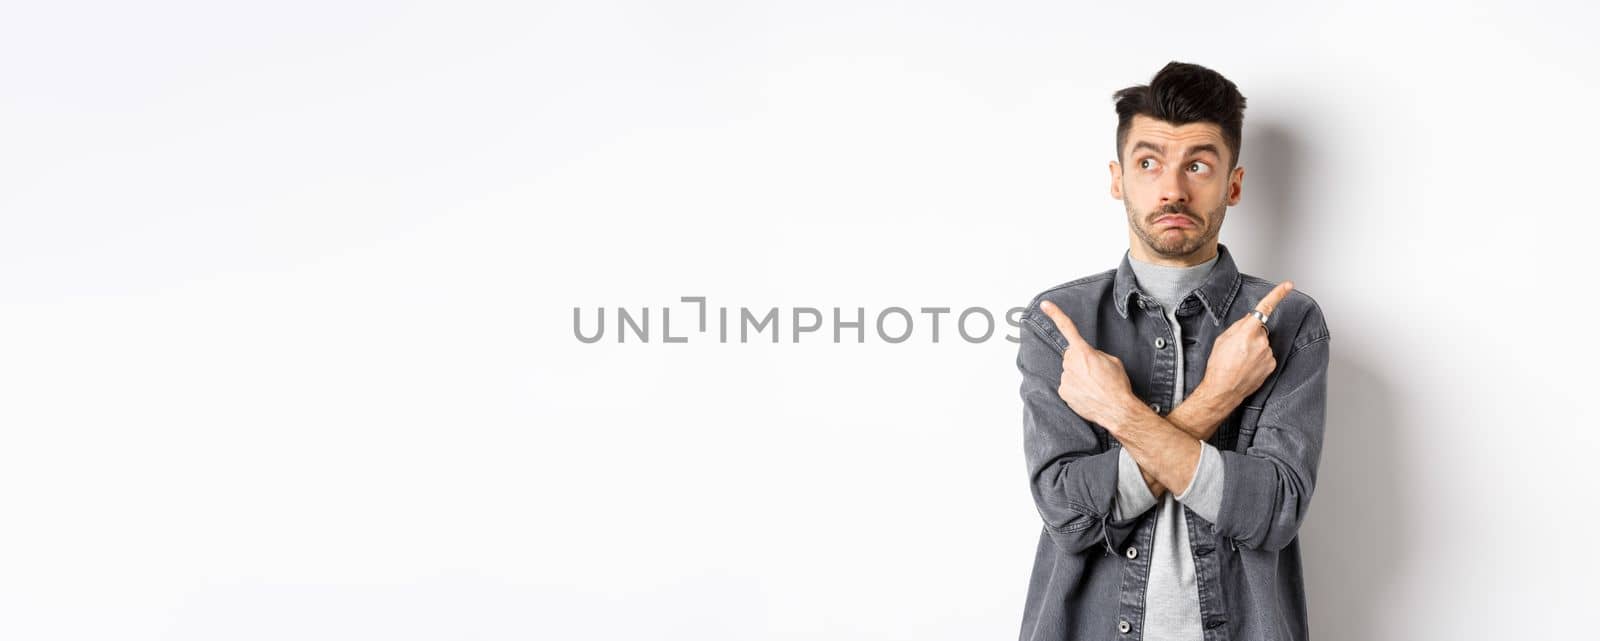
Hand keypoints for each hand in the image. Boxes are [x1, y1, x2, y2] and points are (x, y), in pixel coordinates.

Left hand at [1039, 300, 1136, 428]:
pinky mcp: (1063, 392)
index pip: (1067, 328)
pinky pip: (1067, 386)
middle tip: (1095, 373)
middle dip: (1080, 361)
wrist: (1116, 409)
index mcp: (1083, 351)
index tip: (1044, 305)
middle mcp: (1070, 363)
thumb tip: (1087, 357)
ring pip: (1069, 372)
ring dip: (1078, 376)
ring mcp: (1065, 378)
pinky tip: (1087, 394)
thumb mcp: (1112, 361)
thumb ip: (1095, 354)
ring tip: (1094, 386)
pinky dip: (1075, 389)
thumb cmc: (1117, 385)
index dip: (1055, 314)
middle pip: (1071, 356)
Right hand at [1199, 280, 1293, 406]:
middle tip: (1236, 347)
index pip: (1264, 308)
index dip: (1277, 295)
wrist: (1223, 390)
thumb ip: (1239, 325)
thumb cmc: (1218, 366)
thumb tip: (1251, 318)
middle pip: (1260, 329)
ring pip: (1263, 343)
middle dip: (1251, 334)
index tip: (1288, 285)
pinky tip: (1247, 366)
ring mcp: (1268, 354)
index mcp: (1246, 332)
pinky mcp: (1272, 365)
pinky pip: (1266, 355)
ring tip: (1240, 360)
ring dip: (1254, 347)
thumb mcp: (1222, 339)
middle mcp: (1261, 342)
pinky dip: (1259, 358)